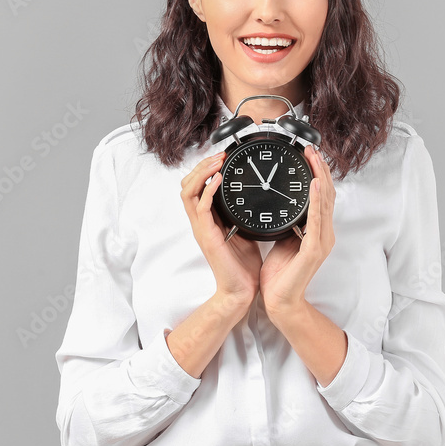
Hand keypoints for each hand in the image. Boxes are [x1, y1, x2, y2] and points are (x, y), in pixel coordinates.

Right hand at [180, 151, 261, 308]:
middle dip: (201, 166)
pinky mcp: (207, 236)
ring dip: (201, 173)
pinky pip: (200, 207)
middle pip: (187, 185)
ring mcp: (202, 228)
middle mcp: (201, 222)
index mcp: (209, 220)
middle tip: (219, 154)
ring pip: (188, 192)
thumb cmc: (243, 265)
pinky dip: (207, 190)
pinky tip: (217, 179)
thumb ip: (243, 214)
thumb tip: (257, 196)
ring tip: (216, 161)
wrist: (242, 290)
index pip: (197, 187)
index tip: (223, 157)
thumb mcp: (245, 231)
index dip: (205, 170)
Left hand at [260, 145, 335, 314]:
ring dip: (320, 177)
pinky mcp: (314, 249)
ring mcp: (322, 241)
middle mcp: (324, 234)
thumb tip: (283, 205)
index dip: (318, 175)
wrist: (280, 302)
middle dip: (320, 169)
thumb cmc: (280, 276)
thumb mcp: (283, 241)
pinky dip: (316, 200)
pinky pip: (317, 219)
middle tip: (312, 149)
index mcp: (317, 232)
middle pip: (326, 195)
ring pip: (324, 202)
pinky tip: (315, 185)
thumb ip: (289, 224)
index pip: (321, 197)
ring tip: (314, 158)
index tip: (310, 156)